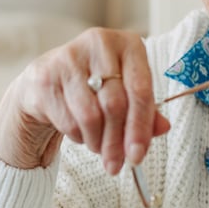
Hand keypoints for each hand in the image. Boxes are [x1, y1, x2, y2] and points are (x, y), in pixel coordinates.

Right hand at [0, 28, 170, 173]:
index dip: (140, 127)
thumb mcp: (125, 93)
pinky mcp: (46, 76)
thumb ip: (146, 111)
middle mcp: (99, 43)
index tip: (138, 155)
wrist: (47, 80)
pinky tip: (80, 131)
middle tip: (116, 164)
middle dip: (117, 142)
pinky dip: (78, 136)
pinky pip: (68, 120)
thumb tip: (162, 128)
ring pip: (90, 116)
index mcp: (127, 44)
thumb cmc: (95, 86)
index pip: (140, 89)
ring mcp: (68, 57)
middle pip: (115, 104)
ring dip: (97, 141)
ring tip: (98, 146)